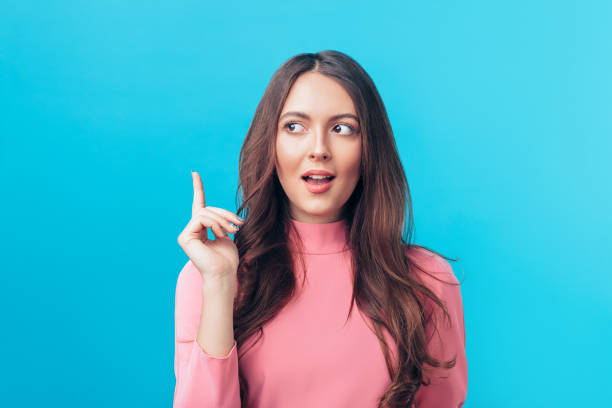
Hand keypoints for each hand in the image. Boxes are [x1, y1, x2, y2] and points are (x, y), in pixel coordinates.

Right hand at [177, 170, 243, 286]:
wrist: (224, 273)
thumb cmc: (228, 259)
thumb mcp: (227, 234)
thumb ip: (222, 221)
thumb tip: (227, 216)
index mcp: (202, 228)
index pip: (199, 204)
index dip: (198, 188)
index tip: (194, 173)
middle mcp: (191, 230)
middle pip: (207, 208)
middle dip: (224, 214)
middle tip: (238, 225)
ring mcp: (186, 234)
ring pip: (204, 213)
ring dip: (221, 220)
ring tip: (230, 232)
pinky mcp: (184, 237)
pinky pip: (201, 219)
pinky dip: (214, 224)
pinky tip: (219, 234)